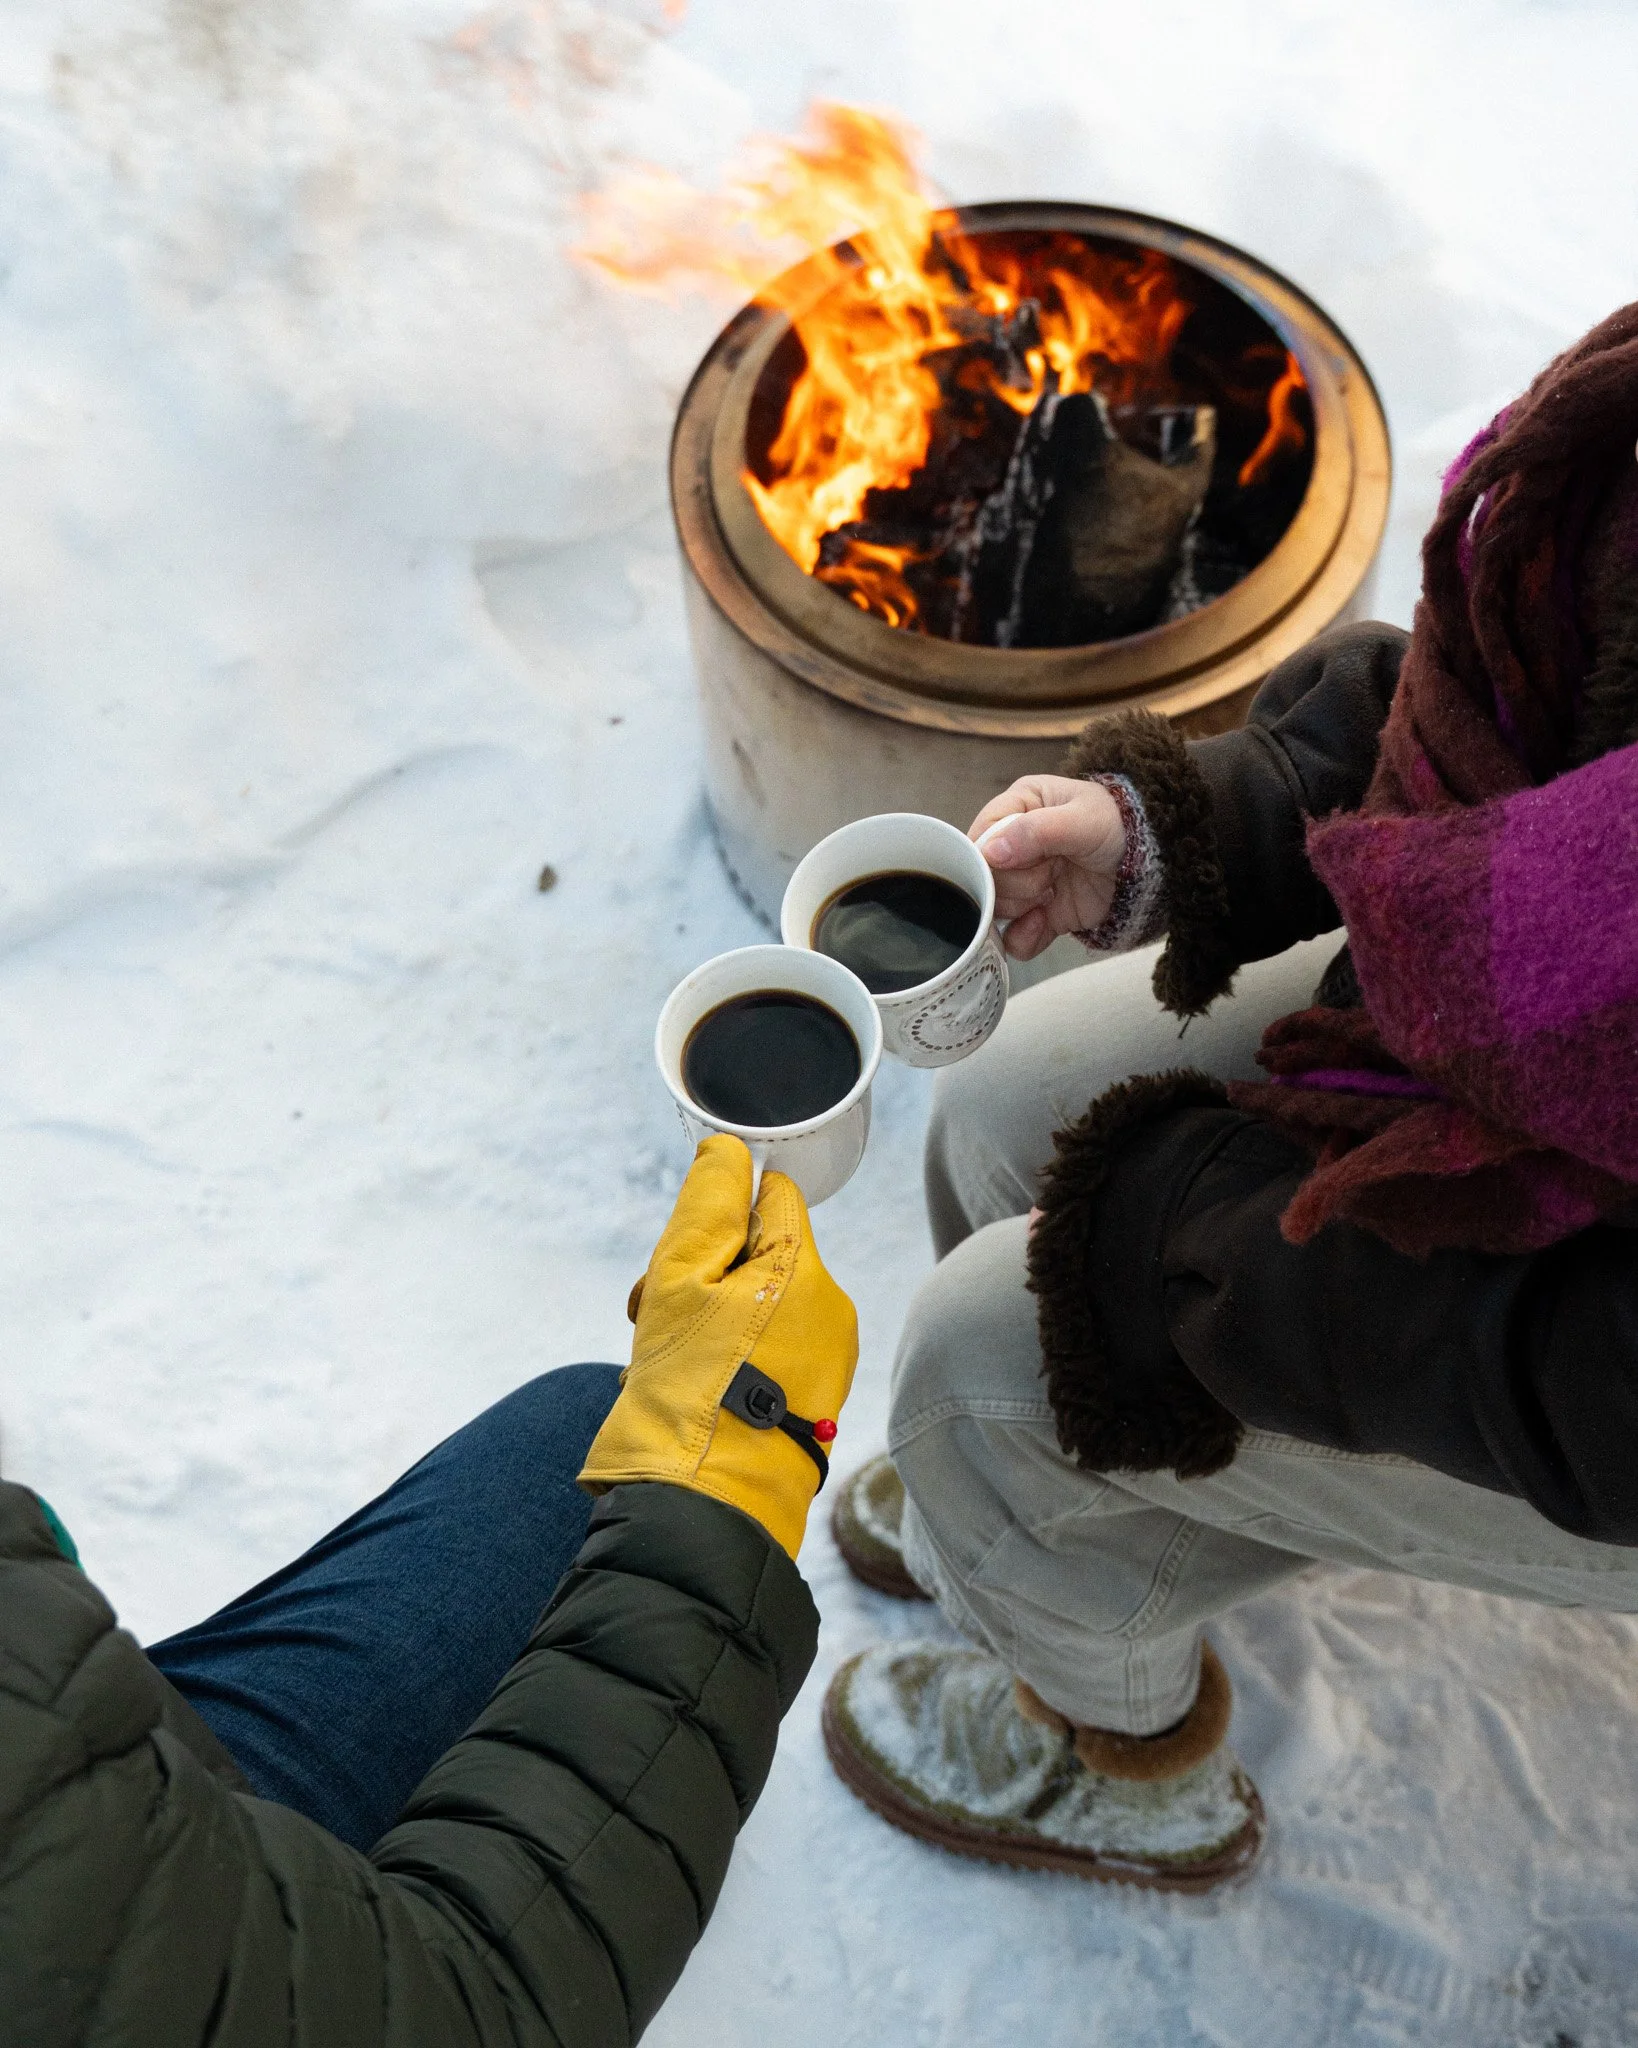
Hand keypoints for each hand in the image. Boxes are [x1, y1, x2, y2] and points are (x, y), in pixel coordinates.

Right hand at [579, 1135, 858, 1559]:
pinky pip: (769, 1356)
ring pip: (758, 1308)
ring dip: (708, 1323)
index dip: (719, 1215)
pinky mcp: (818, 1401)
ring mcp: (830, 1359)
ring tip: (670, 1367)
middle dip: (701, 1278)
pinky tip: (697, 1394)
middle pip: (760, 1256)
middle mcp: (832, 1308)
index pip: (771, 1194)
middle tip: (655, 1320)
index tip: (683, 1259)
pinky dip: (730, 1364)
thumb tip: (728, 1149)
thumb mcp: (679, 1279)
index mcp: (805, 1268)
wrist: (705, 1508)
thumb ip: (707, 1204)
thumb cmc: (689, 1389)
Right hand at [970, 775, 1127, 961]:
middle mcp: (1018, 844)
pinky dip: (1025, 937)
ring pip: (996, 907)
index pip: (980, 836)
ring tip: (1052, 893)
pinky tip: (1045, 923)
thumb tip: (989, 852)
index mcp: (1020, 807)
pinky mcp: (1043, 913)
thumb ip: (1034, 832)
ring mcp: (1029, 881)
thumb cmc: (1123, 826)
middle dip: (1016, 882)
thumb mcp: (1081, 819)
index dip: (990, 857)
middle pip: (986, 877)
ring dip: (1021, 907)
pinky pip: (1015, 936)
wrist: (1158, 865)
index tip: (1017, 862)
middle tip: (1050, 874)